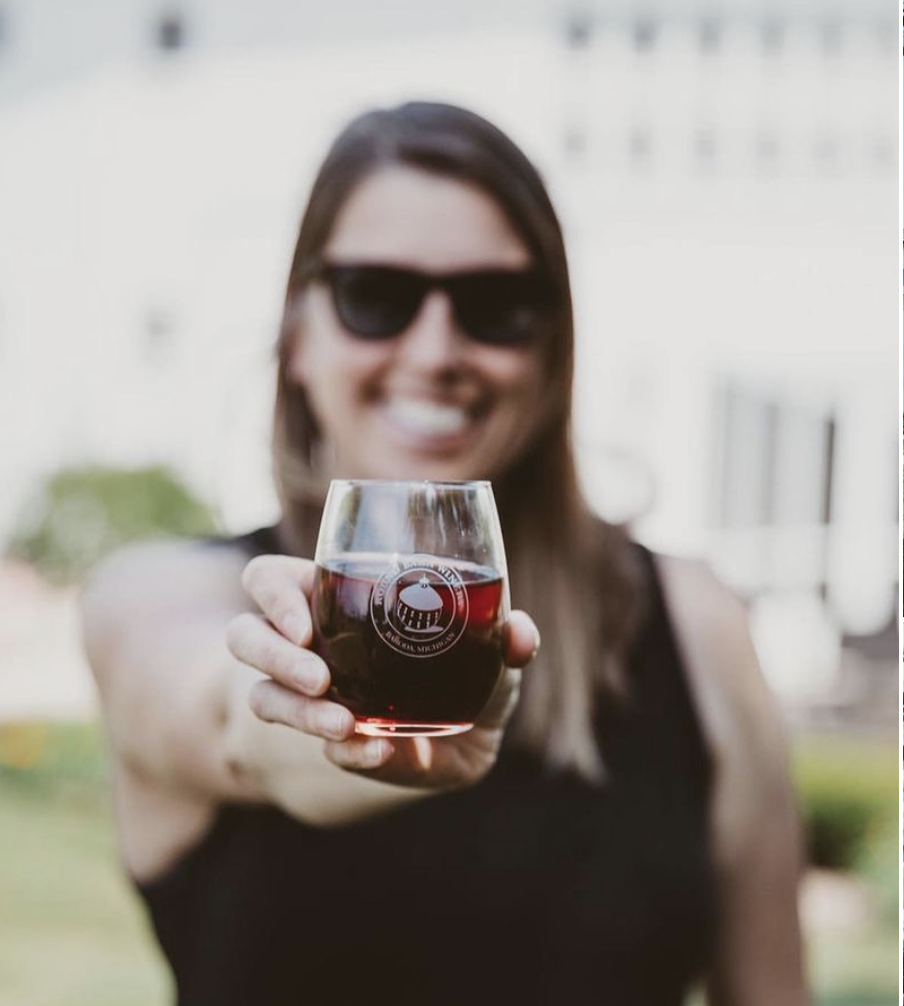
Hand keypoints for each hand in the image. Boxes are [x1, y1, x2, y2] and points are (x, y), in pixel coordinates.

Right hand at [226, 554, 538, 789]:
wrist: (463, 739)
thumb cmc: (467, 671)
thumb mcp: (490, 651)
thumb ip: (505, 636)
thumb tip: (518, 633)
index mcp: (331, 598)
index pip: (268, 580)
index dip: (272, 594)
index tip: (305, 622)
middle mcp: (306, 644)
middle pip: (245, 635)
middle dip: (272, 655)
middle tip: (318, 676)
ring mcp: (307, 697)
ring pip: (261, 695)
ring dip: (294, 710)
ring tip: (340, 722)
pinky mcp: (329, 740)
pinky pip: (313, 745)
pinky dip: (344, 750)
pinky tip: (373, 750)